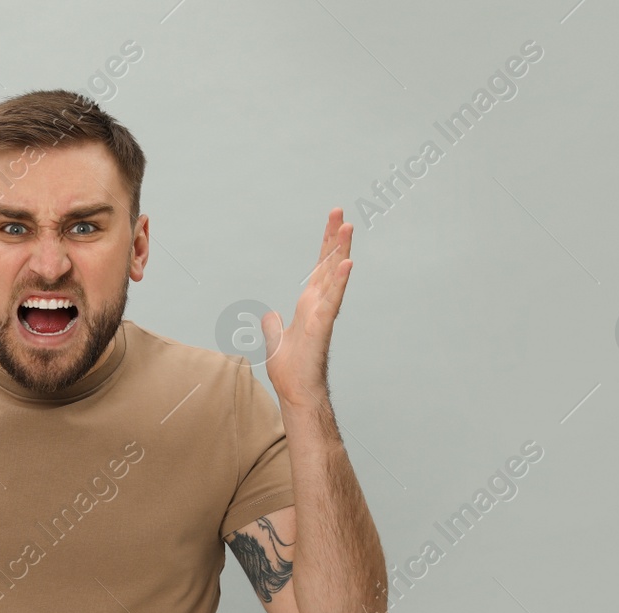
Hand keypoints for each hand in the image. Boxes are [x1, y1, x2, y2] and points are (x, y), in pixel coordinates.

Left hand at [263, 207, 352, 408]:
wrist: (295, 393)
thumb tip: (269, 314)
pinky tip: (346, 264)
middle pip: (328, 265)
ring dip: (341, 252)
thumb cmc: (291, 371)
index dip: (325, 244)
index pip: (318, 268)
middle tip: (340, 212)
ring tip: (348, 228)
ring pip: (333, 277)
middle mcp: (318, 305)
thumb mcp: (275, 341)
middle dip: (334, 239)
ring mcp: (322, 315)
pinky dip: (338, 282)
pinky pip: (332, 300)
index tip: (333, 221)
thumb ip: (273, 325)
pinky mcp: (322, 327)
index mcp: (308, 305)